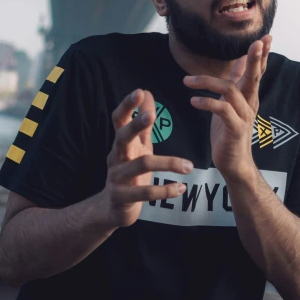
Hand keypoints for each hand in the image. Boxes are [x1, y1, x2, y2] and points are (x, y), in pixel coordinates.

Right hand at [100, 89, 192, 227]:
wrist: (111, 208)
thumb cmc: (129, 172)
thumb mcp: (137, 146)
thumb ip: (143, 123)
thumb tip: (147, 92)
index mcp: (121, 143)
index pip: (119, 119)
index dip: (127, 105)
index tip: (140, 91)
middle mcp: (116, 157)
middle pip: (122, 137)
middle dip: (135, 125)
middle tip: (152, 115)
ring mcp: (117, 178)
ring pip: (141, 166)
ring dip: (167, 163)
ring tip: (189, 166)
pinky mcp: (122, 197)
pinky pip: (144, 193)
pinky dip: (164, 191)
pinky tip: (181, 189)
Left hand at [184, 35, 272, 180]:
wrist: (234, 164)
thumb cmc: (230, 132)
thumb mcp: (232, 104)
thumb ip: (236, 83)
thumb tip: (239, 62)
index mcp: (249, 96)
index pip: (257, 71)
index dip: (261, 55)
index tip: (266, 37)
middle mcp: (250, 104)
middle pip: (254, 76)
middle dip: (256, 59)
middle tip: (258, 43)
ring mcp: (244, 116)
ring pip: (231, 90)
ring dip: (207, 82)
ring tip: (187, 81)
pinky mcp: (235, 129)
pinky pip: (222, 110)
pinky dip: (207, 103)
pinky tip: (193, 101)